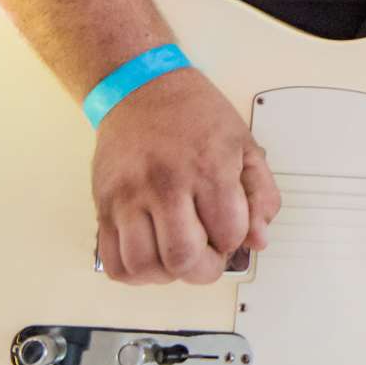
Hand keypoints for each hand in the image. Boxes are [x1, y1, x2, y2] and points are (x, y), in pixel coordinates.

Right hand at [91, 65, 278, 283]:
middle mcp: (166, 184)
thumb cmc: (195, 115)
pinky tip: (151, 257)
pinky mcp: (104, 205)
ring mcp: (130, 197)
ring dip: (167, 275)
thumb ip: (261, 194)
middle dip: (204, 269)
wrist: (142, 89)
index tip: (230, 234)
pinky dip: (134, 272)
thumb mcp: (244, 144)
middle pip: (183, 258)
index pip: (228, 233)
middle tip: (208, 257)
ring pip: (144, 265)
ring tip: (178, 257)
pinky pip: (113, 260)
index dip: (234, 242)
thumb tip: (259, 239)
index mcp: (208, 168)